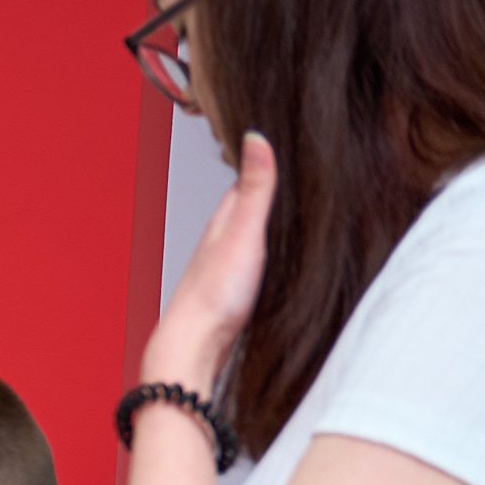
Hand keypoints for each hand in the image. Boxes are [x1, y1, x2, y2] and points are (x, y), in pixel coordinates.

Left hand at [143, 130, 271, 393]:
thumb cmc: (215, 294)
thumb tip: (255, 137)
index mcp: (221, 224)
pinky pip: (250, 264)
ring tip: (288, 210)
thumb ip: (255, 190)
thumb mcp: (243, 233)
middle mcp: (218, 244)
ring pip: (246, 238)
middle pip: (244, 211)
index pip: (242, 185)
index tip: (280, 143)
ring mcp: (223, 270)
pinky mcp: (231, 295)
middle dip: (264, 193)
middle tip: (290, 172)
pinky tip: (274, 259)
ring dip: (264, 224)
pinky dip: (264, 254)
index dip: (259, 165)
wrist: (194, 348)